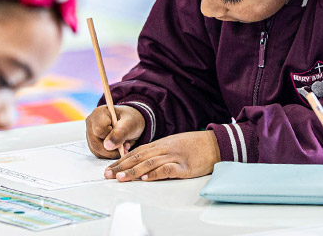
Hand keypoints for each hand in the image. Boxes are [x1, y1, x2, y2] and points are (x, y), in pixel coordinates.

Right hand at [85, 105, 144, 158]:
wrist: (131, 123)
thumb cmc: (131, 120)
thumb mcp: (130, 124)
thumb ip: (120, 133)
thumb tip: (107, 146)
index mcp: (99, 112)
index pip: (99, 130)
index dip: (112, 137)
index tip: (124, 137)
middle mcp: (91, 122)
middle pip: (95, 142)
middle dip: (112, 149)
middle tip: (126, 147)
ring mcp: (90, 133)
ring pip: (96, 150)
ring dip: (112, 153)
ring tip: (124, 147)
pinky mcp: (92, 142)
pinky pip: (98, 153)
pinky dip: (109, 154)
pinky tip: (118, 149)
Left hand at [104, 130, 219, 181]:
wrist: (214, 144)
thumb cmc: (194, 145)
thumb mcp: (173, 144)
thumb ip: (158, 151)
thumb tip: (141, 160)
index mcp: (161, 144)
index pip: (136, 152)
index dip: (121, 160)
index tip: (110, 168)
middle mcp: (165, 149)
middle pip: (139, 157)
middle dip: (122, 167)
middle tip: (108, 175)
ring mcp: (174, 157)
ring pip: (150, 163)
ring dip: (134, 171)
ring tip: (122, 177)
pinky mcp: (184, 166)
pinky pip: (168, 169)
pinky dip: (156, 174)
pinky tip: (147, 178)